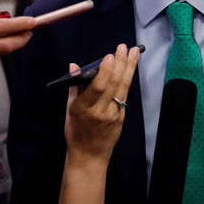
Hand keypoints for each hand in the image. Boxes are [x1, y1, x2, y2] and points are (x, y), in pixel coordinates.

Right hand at [64, 44, 140, 163]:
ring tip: (134, 52)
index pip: (97, 87)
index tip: (110, 55)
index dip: (106, 70)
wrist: (89, 155)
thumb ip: (74, 86)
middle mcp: (100, 111)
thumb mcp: (69, 109)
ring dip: (129, 68)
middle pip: (113, 84)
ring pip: (123, 88)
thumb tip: (74, 65)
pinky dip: (127, 80)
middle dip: (121, 63)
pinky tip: (130, 68)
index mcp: (83, 108)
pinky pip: (124, 96)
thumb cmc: (75, 131)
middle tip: (124, 47)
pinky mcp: (121, 118)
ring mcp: (113, 115)